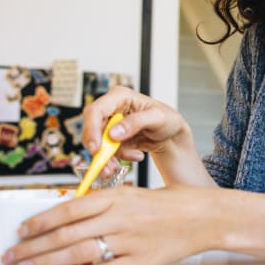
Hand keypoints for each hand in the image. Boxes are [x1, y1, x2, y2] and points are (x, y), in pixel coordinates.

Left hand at [1, 185, 211, 264]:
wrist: (206, 216)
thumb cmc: (172, 203)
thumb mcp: (136, 194)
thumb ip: (105, 204)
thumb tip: (72, 215)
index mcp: (119, 197)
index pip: (70, 208)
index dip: (41, 220)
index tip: (22, 230)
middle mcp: (121, 218)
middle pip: (67, 232)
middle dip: (34, 245)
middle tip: (12, 255)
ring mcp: (131, 241)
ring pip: (80, 251)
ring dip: (48, 261)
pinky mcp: (142, 262)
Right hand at [82, 87, 211, 185]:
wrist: (172, 134)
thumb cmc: (168, 119)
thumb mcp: (158, 117)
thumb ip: (136, 122)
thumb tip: (113, 133)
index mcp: (119, 96)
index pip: (95, 111)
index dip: (91, 129)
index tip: (96, 148)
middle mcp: (111, 110)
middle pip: (92, 130)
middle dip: (98, 151)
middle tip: (106, 167)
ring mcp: (110, 125)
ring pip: (98, 144)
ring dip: (107, 159)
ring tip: (120, 167)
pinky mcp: (112, 139)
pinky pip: (107, 152)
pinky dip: (119, 159)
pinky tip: (137, 155)